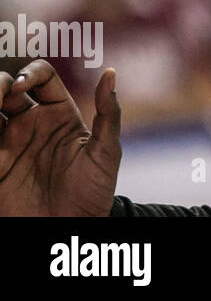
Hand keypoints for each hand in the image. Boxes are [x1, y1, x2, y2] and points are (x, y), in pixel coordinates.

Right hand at [0, 61, 121, 216]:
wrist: (70, 228)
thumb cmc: (94, 191)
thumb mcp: (106, 152)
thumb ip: (109, 113)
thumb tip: (110, 72)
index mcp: (58, 113)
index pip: (41, 77)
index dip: (30, 73)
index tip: (20, 86)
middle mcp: (29, 123)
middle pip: (5, 88)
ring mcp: (7, 144)